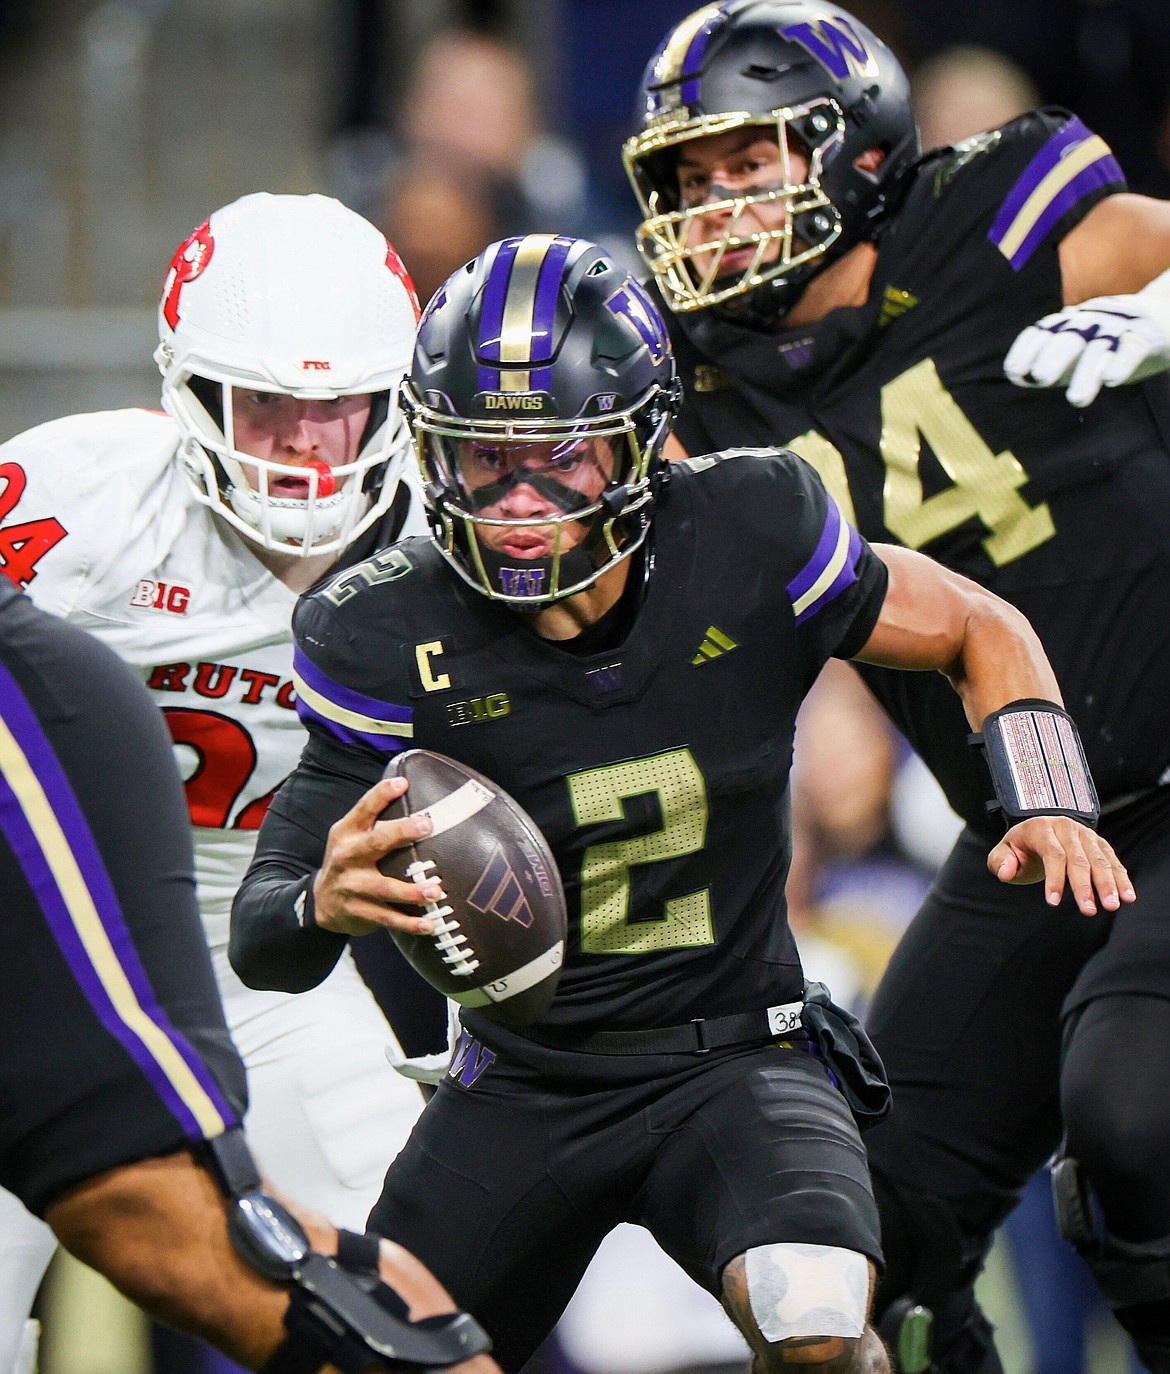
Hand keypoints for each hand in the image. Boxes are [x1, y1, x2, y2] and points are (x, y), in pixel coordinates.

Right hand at [312, 776, 444, 936]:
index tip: (403, 783)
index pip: (364, 808)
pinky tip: (429, 925)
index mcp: (347, 833)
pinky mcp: (358, 912)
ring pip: (384, 888)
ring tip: (436, 891)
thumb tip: (414, 793)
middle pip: (375, 842)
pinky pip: (387, 918)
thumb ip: (375, 821)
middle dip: (401, 832)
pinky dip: (409, 923)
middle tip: (427, 826)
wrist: (320, 902)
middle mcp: (347, 856)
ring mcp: (352, 886)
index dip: (382, 794)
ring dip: (411, 891)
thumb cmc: (349, 861)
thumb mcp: (351, 836)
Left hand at [987, 816, 1135, 914]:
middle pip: (1079, 859)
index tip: (1054, 902)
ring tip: (1113, 905)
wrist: (1039, 829)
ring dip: (1108, 884)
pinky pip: (1113, 861)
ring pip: (1100, 860)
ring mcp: (1085, 835)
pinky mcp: (1099, 843)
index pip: (1052, 854)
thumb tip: (1006, 873)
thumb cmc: (1020, 846)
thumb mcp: (1003, 852)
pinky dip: (1121, 878)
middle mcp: (1066, 828)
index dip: (1054, 879)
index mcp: (1041, 828)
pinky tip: (1128, 896)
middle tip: (1089, 910)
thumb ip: (1000, 862)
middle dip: (1085, 886)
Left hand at [1004, 294, 1169, 406]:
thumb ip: (1048, 364)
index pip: (1044, 331)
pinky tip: (1111, 380)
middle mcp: (1091, 323)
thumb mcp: (1074, 352)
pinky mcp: (1146, 338)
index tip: (1014, 371)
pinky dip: (1121, 363)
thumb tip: (1016, 376)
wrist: (1160, 319)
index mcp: (1070, 324)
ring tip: (1076, 399)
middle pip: (1070, 339)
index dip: (1028, 349)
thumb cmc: (1105, 343)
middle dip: (1054, 357)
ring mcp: (1119, 329)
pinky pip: (1132, 349)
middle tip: (1041, 378)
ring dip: (1086, 373)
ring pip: (1099, 349)